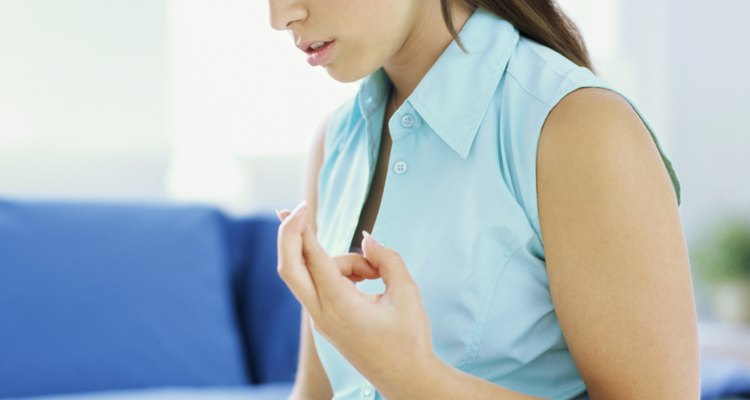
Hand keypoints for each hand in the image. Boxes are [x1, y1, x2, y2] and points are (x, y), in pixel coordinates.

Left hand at [275, 201, 437, 394]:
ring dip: (340, 261)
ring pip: (313, 274)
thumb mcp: (406, 293)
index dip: (305, 228)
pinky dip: (338, 274)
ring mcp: (321, 321)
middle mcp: (323, 314)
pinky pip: (321, 286)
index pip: (313, 259)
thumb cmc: (409, 339)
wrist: (407, 379)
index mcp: (341, 306)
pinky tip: (367, 280)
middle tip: (299, 210)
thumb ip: (386, 259)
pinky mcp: (325, 322)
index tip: (303, 206)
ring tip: (377, 275)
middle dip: (290, 235)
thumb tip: (367, 239)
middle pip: (290, 268)